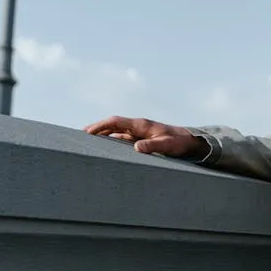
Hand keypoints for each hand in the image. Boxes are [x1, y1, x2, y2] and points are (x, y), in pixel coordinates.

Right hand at [83, 116, 208, 159]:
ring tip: (88, 143)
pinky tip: (106, 148)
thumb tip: (136, 148)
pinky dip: (112, 141)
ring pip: (117, 132)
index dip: (100, 125)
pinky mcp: (142, 138)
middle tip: (80, 137)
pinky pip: (123, 138)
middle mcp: (138, 126)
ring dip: (103, 135)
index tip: (86, 131)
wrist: (190, 141)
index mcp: (141, 125)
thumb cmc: (179, 143)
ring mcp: (139, 132)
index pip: (116, 121)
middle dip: (97, 129)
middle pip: (113, 125)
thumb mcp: (167, 146)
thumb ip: (153, 146)